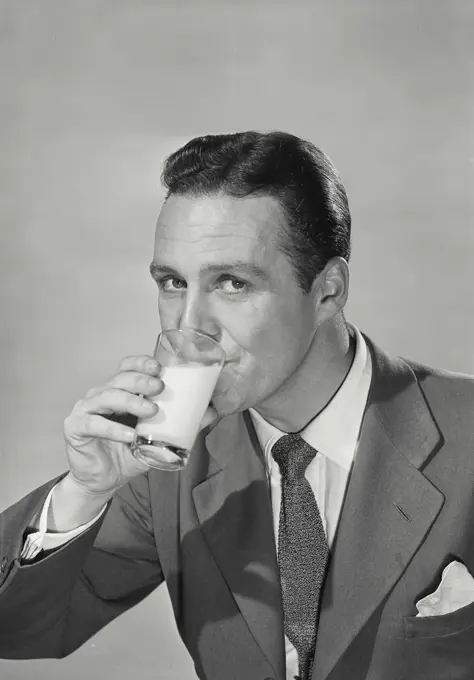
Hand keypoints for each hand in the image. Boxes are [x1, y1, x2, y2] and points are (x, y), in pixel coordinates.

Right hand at [63, 355, 217, 495]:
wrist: (104, 481)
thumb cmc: (128, 454)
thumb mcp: (159, 438)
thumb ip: (182, 424)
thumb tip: (212, 412)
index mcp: (119, 391)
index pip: (127, 366)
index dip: (141, 362)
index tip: (159, 367)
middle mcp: (101, 395)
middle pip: (118, 378)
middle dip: (141, 380)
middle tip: (160, 388)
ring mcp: (86, 409)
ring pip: (106, 396)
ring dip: (130, 401)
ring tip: (151, 411)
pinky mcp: (76, 427)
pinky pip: (94, 423)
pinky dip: (113, 428)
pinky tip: (129, 435)